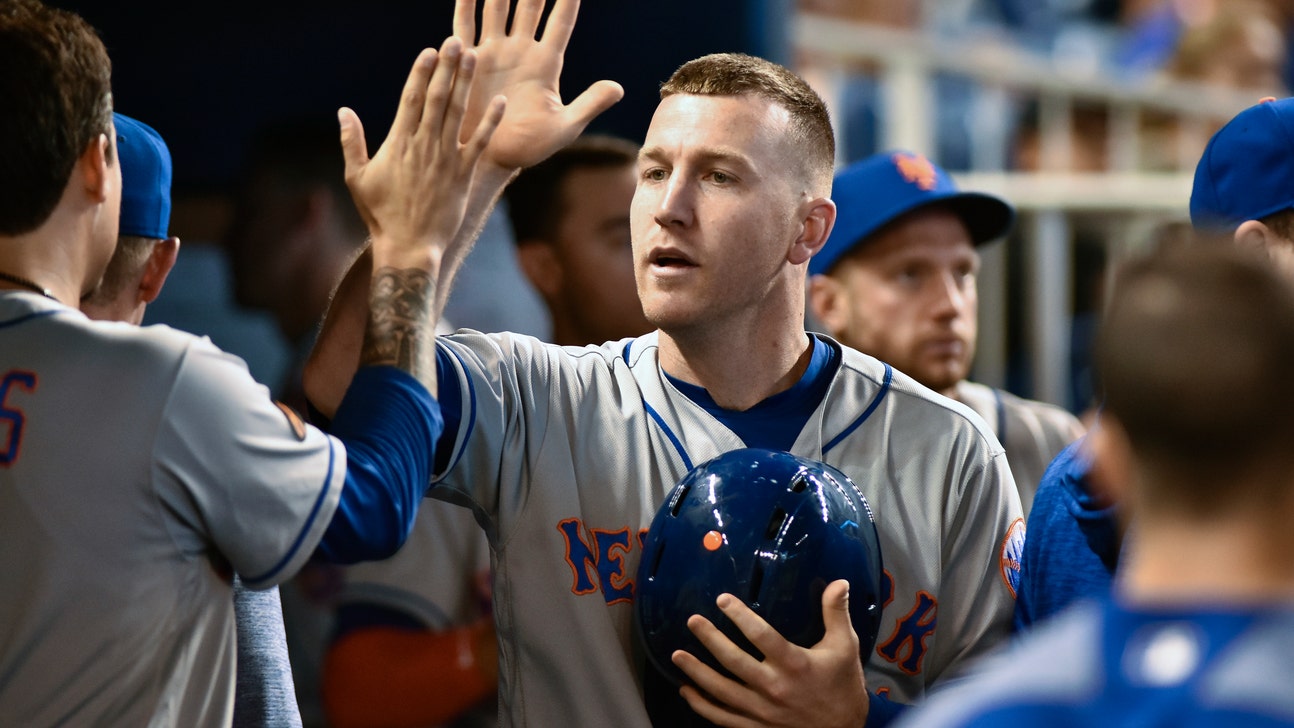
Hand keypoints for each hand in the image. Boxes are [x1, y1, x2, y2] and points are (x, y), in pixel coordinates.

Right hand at [338, 37, 505, 268]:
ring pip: (458, 112)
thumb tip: (343, 111)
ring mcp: (445, 158)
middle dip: (446, 67)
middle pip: (437, 97)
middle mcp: (423, 145)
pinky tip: (501, 101)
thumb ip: (352, 142)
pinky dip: (491, 121)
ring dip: (465, 83)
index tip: (429, 51)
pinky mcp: (463, 174)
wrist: (409, 246)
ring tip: (473, 57)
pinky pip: (481, 142)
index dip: (421, 72)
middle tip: (455, 41)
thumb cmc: (380, 215)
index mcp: (398, 142)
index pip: (411, 98)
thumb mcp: (357, 178)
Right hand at [452, 0, 622, 169]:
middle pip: (530, 6)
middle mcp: (520, 52)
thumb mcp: (564, 127)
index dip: (568, 1)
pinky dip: (466, 5)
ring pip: (497, 8)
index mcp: (546, 64)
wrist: (491, 159)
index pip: (561, 23)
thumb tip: (618, 88)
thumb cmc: (530, 148)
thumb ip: (589, 104)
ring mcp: (494, 52)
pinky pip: (466, 26)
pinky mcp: (469, 60)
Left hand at [673, 579, 868, 727]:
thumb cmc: (843, 687)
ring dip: (697, 673)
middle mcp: (775, 688)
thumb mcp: (845, 647)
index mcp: (795, 665)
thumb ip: (836, 613)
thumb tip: (839, 582)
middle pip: (734, 662)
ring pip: (722, 692)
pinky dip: (702, 706)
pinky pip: (723, 718)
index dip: (740, 616)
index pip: (761, 636)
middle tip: (693, 621)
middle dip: (710, 640)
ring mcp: (763, 711)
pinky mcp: (757, 727)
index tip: (723, 600)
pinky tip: (687, 690)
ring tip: (677, 654)